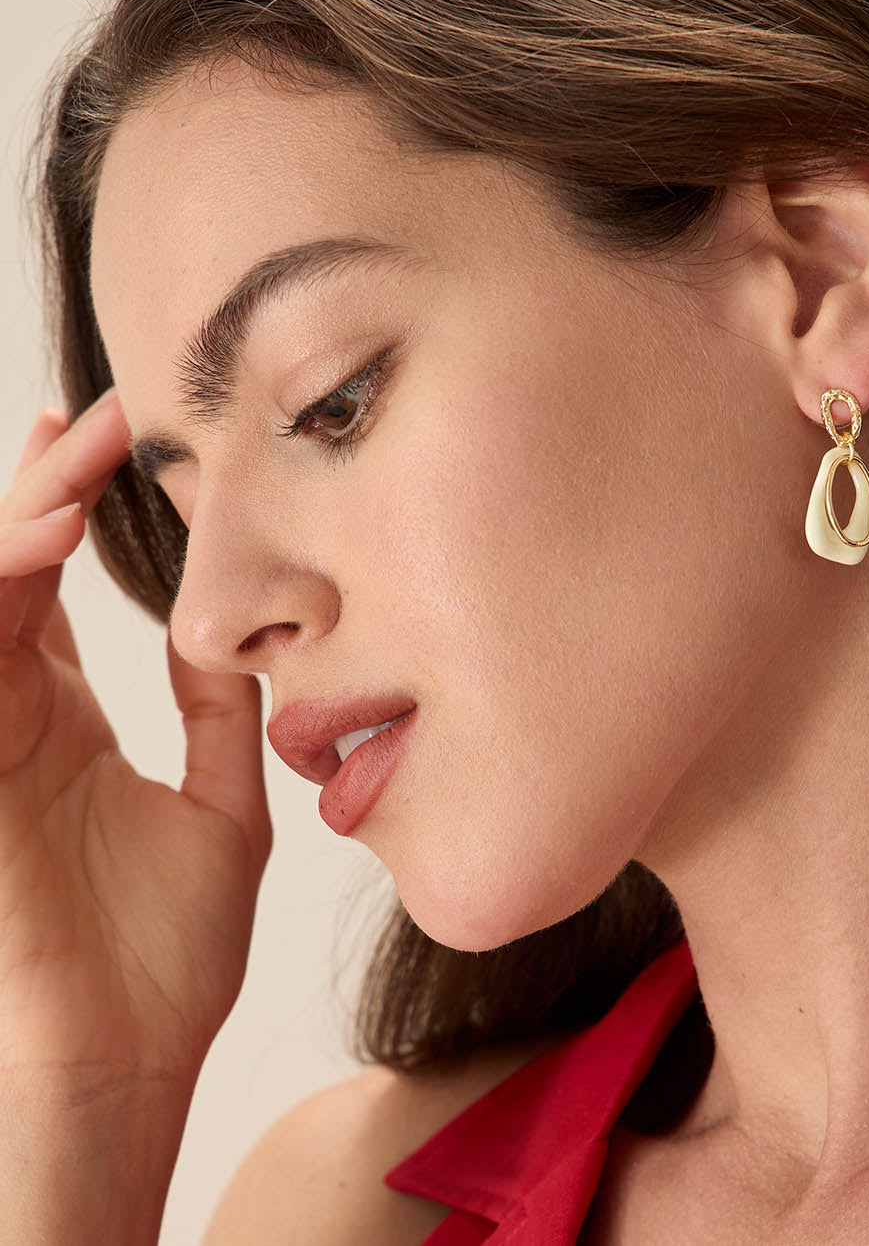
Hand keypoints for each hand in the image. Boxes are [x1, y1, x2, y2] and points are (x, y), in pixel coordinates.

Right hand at [0, 392, 271, 1103]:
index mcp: (64, 718)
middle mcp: (11, 716)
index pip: (46, 582)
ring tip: (80, 459)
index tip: (110, 430)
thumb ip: (217, 715)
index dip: (65, 501)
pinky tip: (46, 538)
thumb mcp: (218, 805)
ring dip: (17, 519)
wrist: (132, 1061)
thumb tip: (238, 634)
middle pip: (5, 567)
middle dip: (43, 484)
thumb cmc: (166, 954)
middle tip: (100, 414)